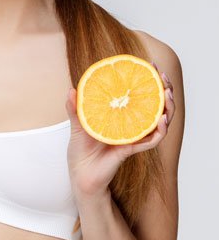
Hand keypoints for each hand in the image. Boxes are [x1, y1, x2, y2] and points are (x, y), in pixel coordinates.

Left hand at [66, 73, 174, 203]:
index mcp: (121, 115)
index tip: (153, 65)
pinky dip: (160, 131)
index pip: (141, 95)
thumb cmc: (80, 150)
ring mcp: (133, 137)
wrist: (80, 175)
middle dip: (165, 90)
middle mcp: (131, 125)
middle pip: (156, 105)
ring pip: (159, 122)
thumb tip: (71, 90)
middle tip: (165, 78)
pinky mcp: (131, 150)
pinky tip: (163, 120)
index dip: (150, 80)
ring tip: (168, 95)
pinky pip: (151, 141)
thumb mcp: (77, 125)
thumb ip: (74, 108)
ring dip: (168, 108)